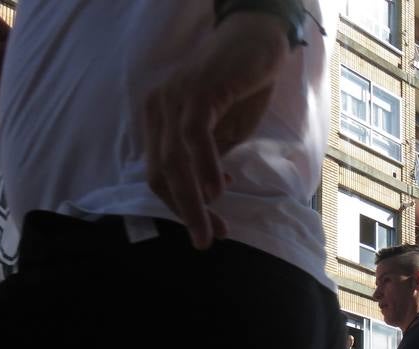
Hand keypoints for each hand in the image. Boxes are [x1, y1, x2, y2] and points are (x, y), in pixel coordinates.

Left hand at [144, 13, 298, 248]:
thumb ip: (212, 159)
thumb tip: (208, 194)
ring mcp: (175, 99)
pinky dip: (206, 168)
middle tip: (207, 239)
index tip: (208, 229)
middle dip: (185, 212)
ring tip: (213, 227)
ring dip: (193, 200)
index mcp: (160, 120)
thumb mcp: (226, 131)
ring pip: (175, 161)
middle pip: (162, 173)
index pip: (160, 174)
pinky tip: (220, 189)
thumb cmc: (243, 85)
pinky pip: (195, 137)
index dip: (180, 207)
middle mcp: (159, 109)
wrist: (259, 40)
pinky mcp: (198, 91)